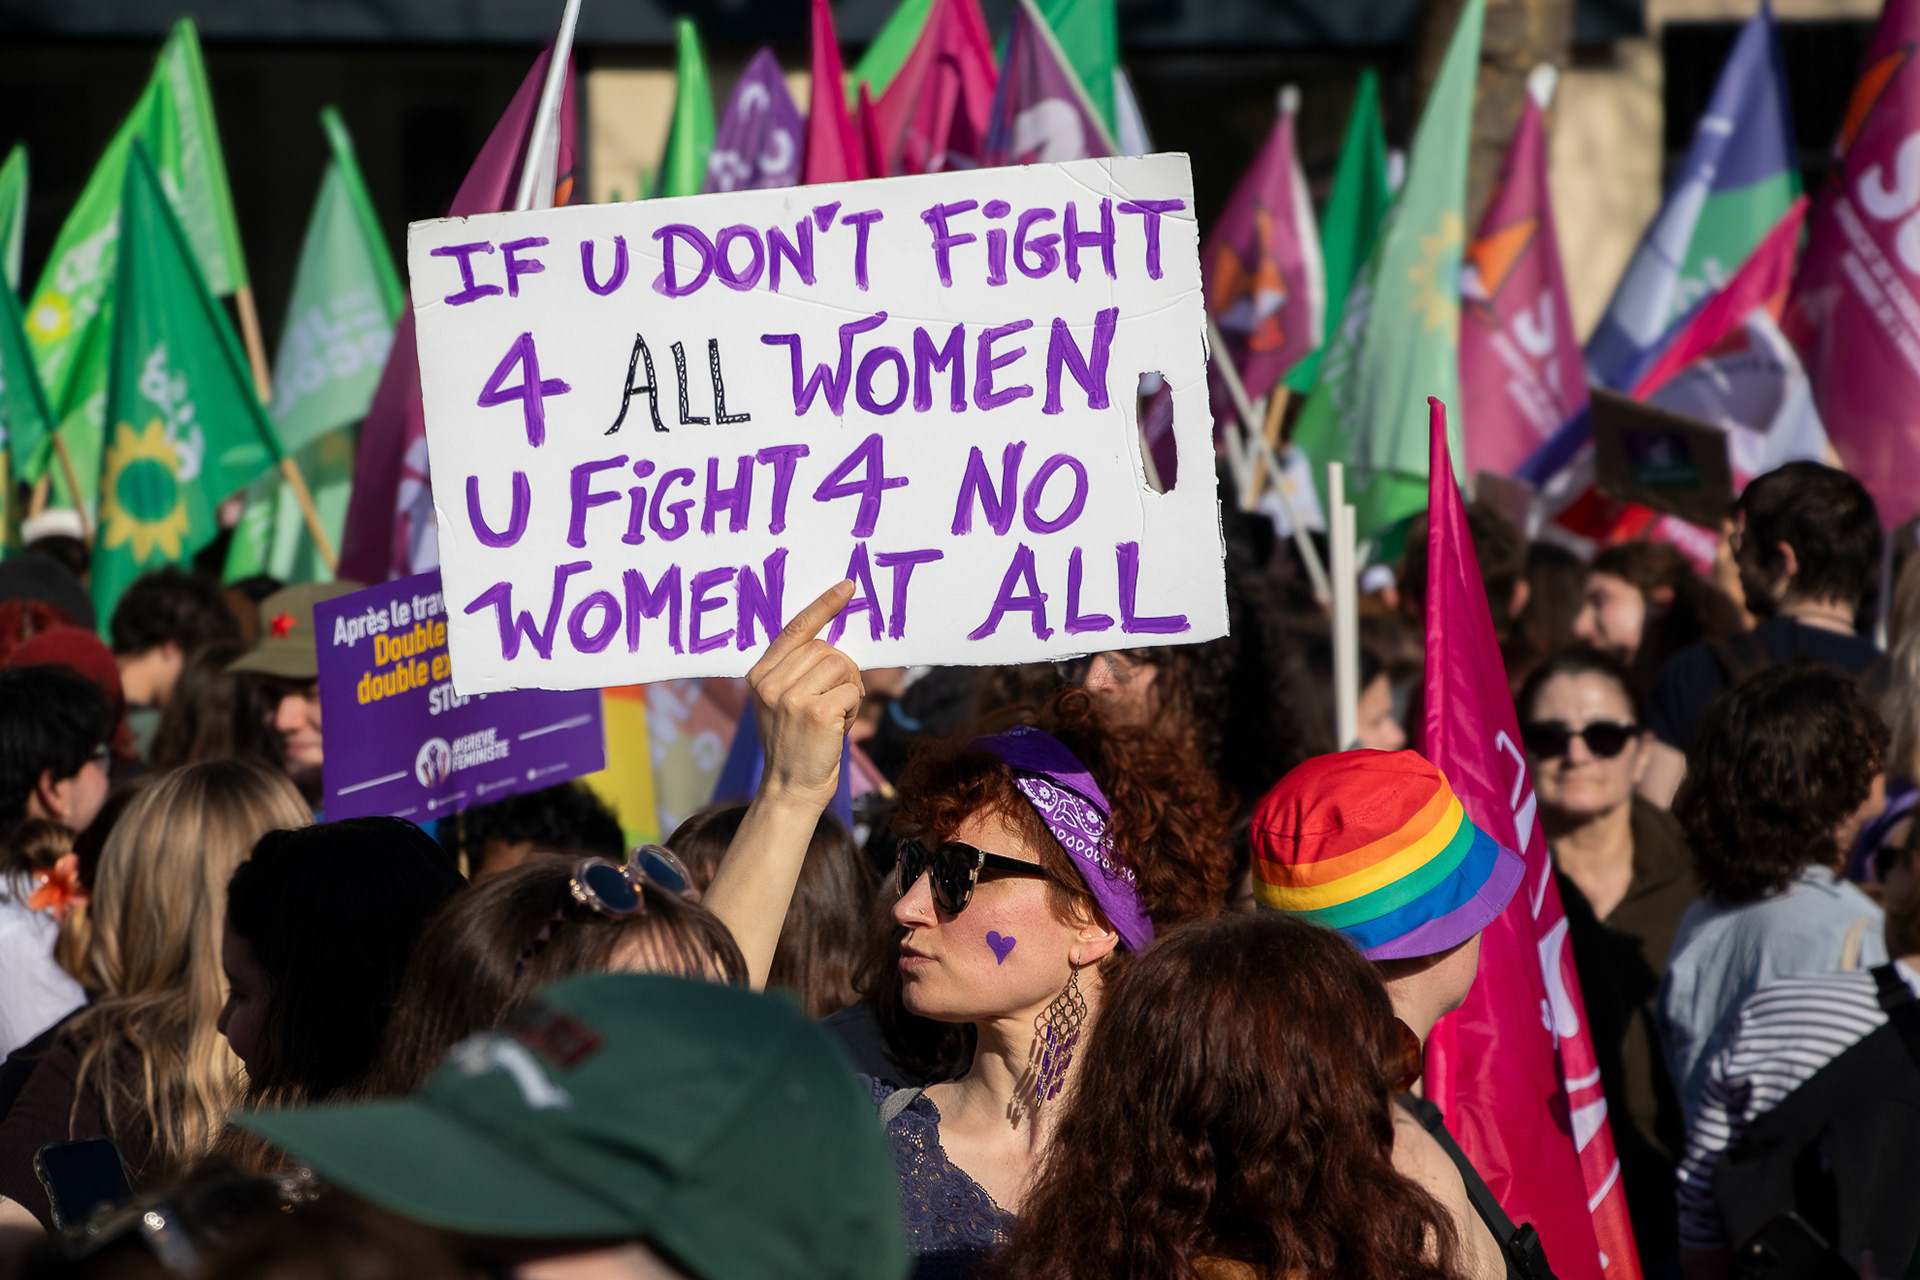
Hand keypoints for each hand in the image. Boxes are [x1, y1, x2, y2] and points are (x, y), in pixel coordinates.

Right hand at [747, 580, 860, 812]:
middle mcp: (770, 682)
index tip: (847, 587)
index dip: (823, 605)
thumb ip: (795, 670)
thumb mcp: (781, 702)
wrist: (790, 788)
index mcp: (759, 674)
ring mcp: (791, 696)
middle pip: (826, 648)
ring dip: (849, 691)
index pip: (795, 628)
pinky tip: (838, 728)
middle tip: (836, 701)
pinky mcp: (815, 711)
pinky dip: (853, 709)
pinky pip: (852, 691)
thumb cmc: (794, 743)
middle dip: (843, 672)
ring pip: (842, 666)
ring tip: (834, 716)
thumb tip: (832, 640)